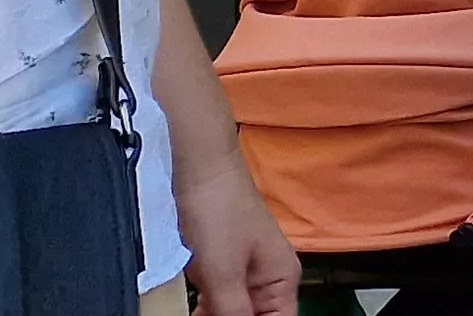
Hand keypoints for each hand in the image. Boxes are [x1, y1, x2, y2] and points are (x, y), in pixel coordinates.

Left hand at [176, 148, 301, 315]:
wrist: (201, 170)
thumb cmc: (219, 211)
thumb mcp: (223, 272)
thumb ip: (233, 312)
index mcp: (281, 279)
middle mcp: (269, 277)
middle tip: (204, 313)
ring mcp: (246, 270)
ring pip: (232, 309)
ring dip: (213, 313)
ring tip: (196, 306)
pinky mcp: (224, 263)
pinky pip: (218, 296)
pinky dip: (204, 304)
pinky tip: (190, 301)